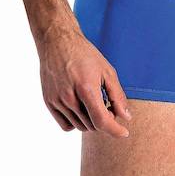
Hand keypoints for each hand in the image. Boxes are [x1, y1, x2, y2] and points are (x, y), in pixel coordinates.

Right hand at [37, 18, 131, 135]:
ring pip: (80, 126)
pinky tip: (80, 109)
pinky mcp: (49, 102)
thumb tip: (125, 117)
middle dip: (104, 120)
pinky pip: (65, 125)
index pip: (102, 121)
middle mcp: (69, 97)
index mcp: (86, 88)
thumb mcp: (107, 71)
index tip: (124, 133)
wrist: (57, 42)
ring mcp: (57, 100)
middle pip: (92, 125)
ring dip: (91, 121)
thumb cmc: (85, 54)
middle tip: (107, 105)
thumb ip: (117, 96)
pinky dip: (76, 122)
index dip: (115, 130)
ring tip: (93, 103)